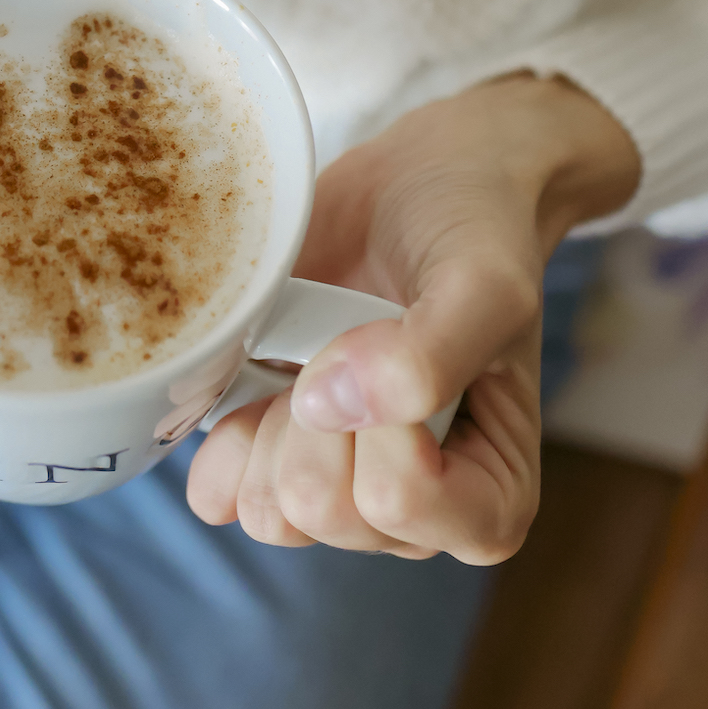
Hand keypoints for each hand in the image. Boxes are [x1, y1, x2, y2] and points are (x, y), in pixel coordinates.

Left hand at [186, 76, 639, 562]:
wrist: (419, 187)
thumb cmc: (473, 235)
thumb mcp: (484, 284)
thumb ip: (430, 356)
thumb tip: (326, 406)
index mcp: (489, 500)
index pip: (398, 504)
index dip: (379, 419)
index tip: (397, 342)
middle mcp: (416, 521)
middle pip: (320, 510)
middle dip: (320, 413)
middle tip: (351, 341)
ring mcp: (340, 497)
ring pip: (266, 509)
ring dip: (273, 418)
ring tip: (313, 355)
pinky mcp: (273, 460)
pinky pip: (218, 494)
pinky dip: (225, 431)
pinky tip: (261, 376)